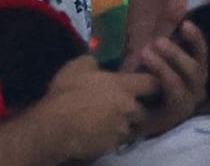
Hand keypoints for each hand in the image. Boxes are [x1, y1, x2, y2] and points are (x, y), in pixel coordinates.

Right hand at [37, 56, 155, 159]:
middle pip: (144, 111)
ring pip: (130, 127)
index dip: (149, 83)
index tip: (142, 83)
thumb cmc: (68, 92)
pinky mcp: (112, 146)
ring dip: (121, 124)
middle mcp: (130, 109)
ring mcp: (122, 130)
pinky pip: (115, 140)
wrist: (57, 126)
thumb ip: (92, 63)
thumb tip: (97, 65)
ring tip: (103, 121)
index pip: (152, 84)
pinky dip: (107, 136)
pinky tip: (93, 132)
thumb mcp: (76, 67)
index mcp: (124, 87)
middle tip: (118, 107)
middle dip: (134, 109)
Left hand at [132, 18, 206, 136]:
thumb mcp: (151, 39)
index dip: (196, 39)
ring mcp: (183, 104)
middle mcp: (193, 87)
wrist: (120, 99)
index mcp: (193, 67)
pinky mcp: (168, 118)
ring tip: (145, 53)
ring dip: (166, 70)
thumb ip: (166, 20)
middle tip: (157, 40)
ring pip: (182, 88)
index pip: (201, 53)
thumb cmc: (142, 67)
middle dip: (178, 55)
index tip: (186, 24)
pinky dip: (158, 91)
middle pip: (196, 72)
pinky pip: (168, 106)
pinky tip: (142, 77)